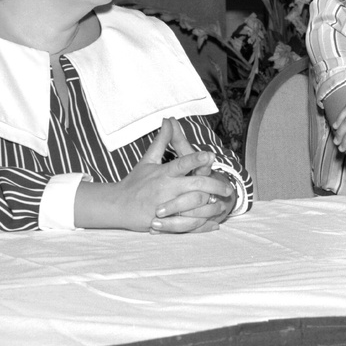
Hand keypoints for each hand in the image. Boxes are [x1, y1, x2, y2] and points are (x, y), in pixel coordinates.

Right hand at [75, 119, 231, 232]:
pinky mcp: (164, 222)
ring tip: (223, 203)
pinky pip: (187, 224)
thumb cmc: (134, 182)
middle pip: (194, 186)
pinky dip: (202, 225)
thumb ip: (161, 141)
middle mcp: (165, 189)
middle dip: (214, 185)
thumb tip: (168, 120)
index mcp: (163, 173)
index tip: (211, 155)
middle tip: (228, 188)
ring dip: (211, 205)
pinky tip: (214, 222)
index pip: (182, 164)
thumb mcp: (148, 160)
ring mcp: (166, 207)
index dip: (196, 159)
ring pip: (194, 206)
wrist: (117, 206)